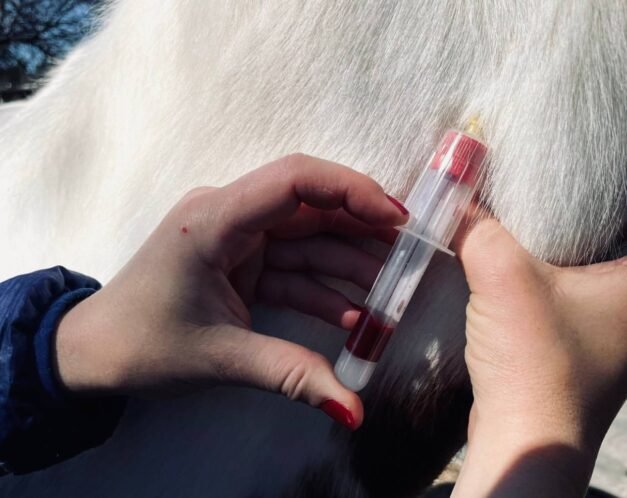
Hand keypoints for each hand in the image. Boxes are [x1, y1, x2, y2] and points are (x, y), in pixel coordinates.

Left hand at [54, 154, 408, 428]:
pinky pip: (293, 269)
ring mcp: (237, 240)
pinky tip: (357, 316)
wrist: (92, 355)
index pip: (293, 181)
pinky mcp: (242, 263)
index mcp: (215, 220)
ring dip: (349, 268)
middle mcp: (229, 217)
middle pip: (311, 210)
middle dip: (363, 234)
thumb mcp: (221, 357)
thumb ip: (292, 375)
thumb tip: (354, 411)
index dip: (351, 191)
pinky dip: (323, 290)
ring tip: (393, 298)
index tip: (398, 219)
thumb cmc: (141, 344)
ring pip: (308, 242)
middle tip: (410, 260)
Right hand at [453, 218, 626, 496]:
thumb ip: (477, 227)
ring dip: (532, 252)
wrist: (521, 440)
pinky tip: (496, 270)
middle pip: (586, 240)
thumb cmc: (533, 362)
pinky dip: (525, 281)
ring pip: (566, 268)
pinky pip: (551, 295)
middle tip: (509, 198)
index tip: (536, 182)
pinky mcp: (573, 346)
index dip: (576, 194)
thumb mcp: (502, 276)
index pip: (610, 214)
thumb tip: (450, 197)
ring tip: (499, 227)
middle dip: (547, 221)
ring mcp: (603, 330)